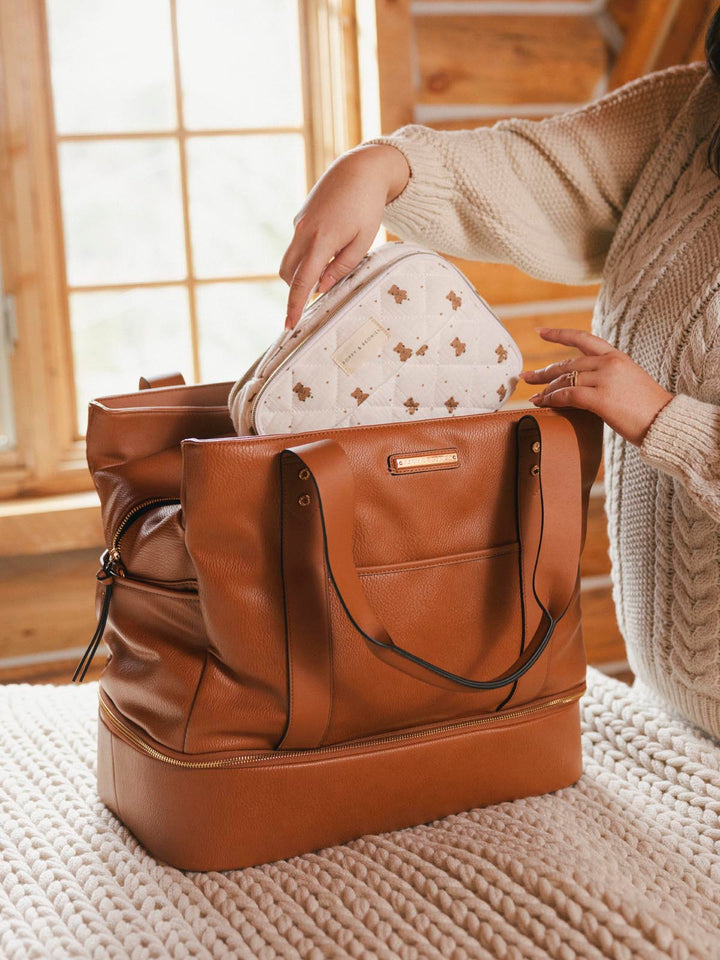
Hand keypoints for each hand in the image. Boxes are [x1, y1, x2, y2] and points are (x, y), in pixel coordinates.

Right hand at [278, 144, 409, 329]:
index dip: (294, 306)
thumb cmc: (367, 205)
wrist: (360, 168)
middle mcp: (304, 232)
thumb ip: (342, 267)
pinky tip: (330, 246)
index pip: (302, 282)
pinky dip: (308, 255)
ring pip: (290, 260)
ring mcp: (299, 224)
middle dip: (295, 290)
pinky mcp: (301, 217)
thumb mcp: (363, 241)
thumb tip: (321, 287)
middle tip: (313, 300)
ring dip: (301, 273)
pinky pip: (299, 245)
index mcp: (321, 241)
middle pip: (288, 273)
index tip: (289, 325)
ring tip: (327, 271)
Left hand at [520, 326, 673, 446]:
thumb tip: (583, 384)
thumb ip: (607, 376)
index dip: (559, 334)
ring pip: (565, 379)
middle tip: (526, 377)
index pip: (583, 338)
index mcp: (616, 356)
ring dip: (546, 389)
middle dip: (544, 372)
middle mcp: (609, 363)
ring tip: (534, 396)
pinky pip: (567, 395)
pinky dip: (552, 399)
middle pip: (568, 363)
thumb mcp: (628, 381)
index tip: (541, 332)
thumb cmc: (648, 408)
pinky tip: (543, 403)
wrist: (665, 422)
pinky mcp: (600, 398)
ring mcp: (605, 379)